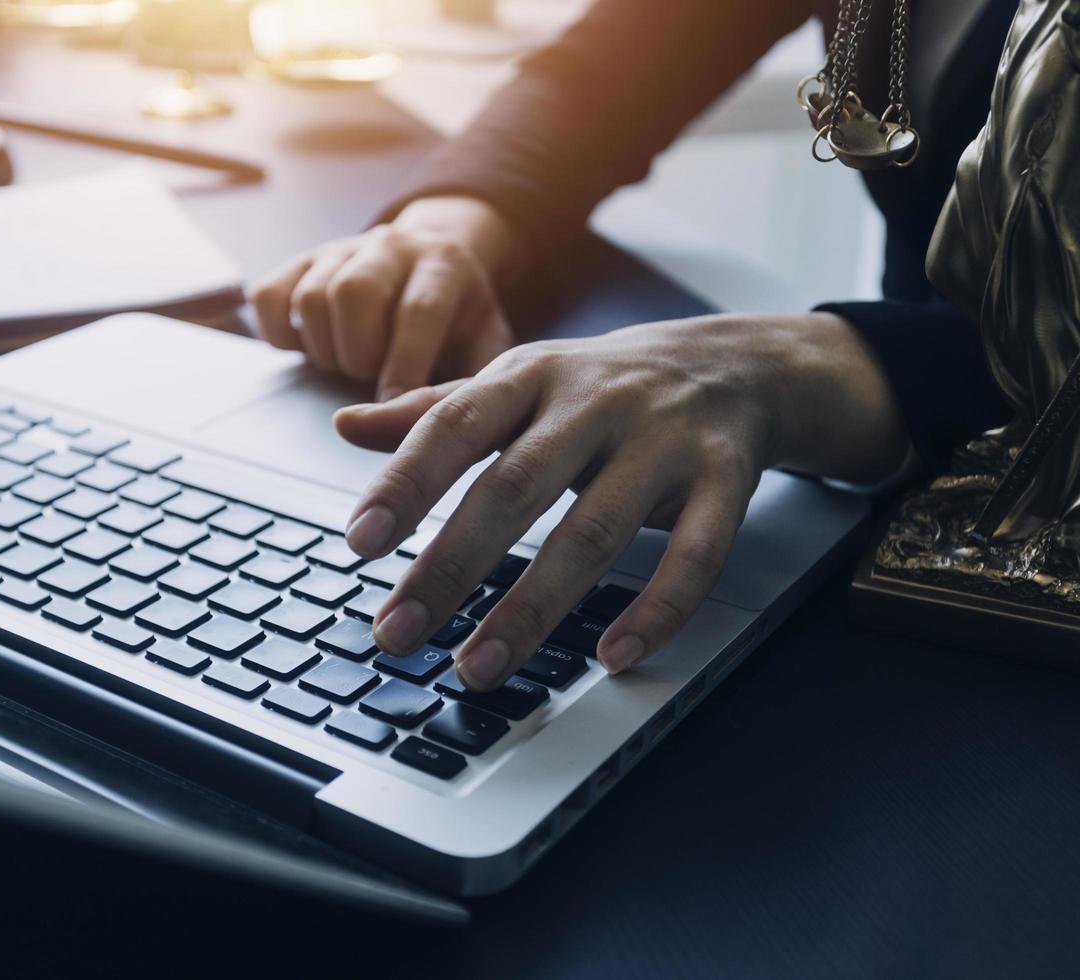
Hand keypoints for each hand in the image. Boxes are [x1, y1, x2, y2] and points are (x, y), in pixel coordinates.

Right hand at [248, 196, 527, 400]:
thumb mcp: (479, 362)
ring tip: (350, 362)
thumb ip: (449, 396)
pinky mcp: (302, 262)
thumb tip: (385, 421)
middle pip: (354, 293)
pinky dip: (280, 335)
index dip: (403, 366)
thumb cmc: (460, 337)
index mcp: (446, 263)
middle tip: (372, 376)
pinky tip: (310, 347)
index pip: (418, 310)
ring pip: (310, 299)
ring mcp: (343, 249)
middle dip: (359, 354)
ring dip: (325, 350)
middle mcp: (392, 243)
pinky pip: (268, 297)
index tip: (393, 403)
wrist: (439, 283)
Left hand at [334, 313, 907, 689]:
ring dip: (533, 607)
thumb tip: (346, 425)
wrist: (733, 361)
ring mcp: (662, 441)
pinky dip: (657, 609)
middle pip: (514, 487)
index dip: (404, 483)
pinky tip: (613, 657)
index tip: (359, 544)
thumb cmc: (602, 384)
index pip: (454, 425)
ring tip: (479, 667)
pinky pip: (697, 554)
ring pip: (594, 531)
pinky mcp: (725, 478)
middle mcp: (593, 402)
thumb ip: (437, 410)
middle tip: (396, 633)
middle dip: (450, 566)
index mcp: (530, 376)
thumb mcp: (520, 382)